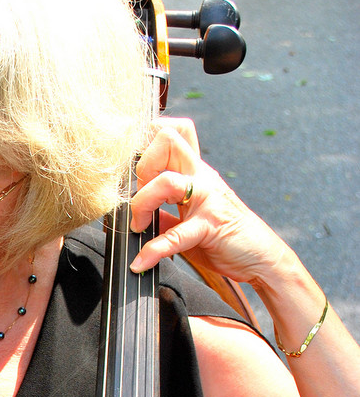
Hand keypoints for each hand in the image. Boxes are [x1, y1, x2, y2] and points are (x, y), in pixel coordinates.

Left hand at [128, 118, 287, 287]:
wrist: (261, 258)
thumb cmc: (226, 237)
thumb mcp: (190, 220)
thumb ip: (165, 214)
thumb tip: (139, 217)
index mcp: (195, 172)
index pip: (172, 133)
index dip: (147, 143)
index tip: (136, 173)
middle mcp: (201, 178)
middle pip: (167, 140)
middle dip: (142, 165)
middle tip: (139, 198)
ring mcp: (207, 199)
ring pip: (167, 181)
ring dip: (142, 204)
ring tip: (138, 227)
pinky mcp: (210, 226)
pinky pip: (175, 235)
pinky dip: (153, 251)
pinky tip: (142, 263)